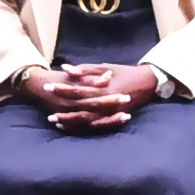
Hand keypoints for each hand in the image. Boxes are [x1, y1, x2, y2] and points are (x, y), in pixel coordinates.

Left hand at [39, 63, 155, 131]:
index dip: (62, 89)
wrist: (147, 84)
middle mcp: (106, 103)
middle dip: (61, 107)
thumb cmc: (125, 73)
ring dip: (68, 121)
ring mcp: (110, 114)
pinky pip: (93, 127)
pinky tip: (67, 126)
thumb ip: (86, 70)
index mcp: (104, 88)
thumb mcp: (106, 67)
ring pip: (85, 121)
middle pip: (79, 108)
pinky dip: (79, 127)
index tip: (48, 86)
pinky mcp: (112, 119)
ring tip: (53, 119)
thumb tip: (66, 69)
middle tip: (47, 108)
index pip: (78, 90)